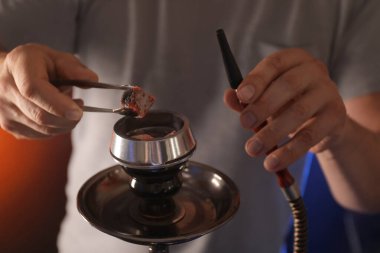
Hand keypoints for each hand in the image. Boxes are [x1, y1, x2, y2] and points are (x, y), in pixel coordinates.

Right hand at [0, 43, 97, 138]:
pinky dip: (56, 128)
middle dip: (68, 117)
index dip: (58, 104)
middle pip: (40, 115)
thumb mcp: (58, 58)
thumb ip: (75, 69)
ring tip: (70, 108)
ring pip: (43, 129)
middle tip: (80, 107)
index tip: (78, 110)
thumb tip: (91, 80)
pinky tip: (57, 114)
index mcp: (18, 65)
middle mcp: (6, 88)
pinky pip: (40, 135)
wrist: (10, 72)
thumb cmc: (37, 65)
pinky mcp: (9, 126)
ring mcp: (4, 110)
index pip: (33, 89)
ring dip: (64, 123)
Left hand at [224, 48, 346, 171]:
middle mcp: (314, 70)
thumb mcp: (266, 97)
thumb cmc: (288, 102)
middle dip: (262, 106)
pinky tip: (273, 162)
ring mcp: (328, 92)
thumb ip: (246, 98)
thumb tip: (228, 97)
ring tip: (252, 149)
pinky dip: (289, 151)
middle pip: (287, 85)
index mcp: (293, 59)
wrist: (323, 121)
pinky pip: (310, 136)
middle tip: (244, 123)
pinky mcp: (336, 116)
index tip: (241, 96)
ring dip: (272, 133)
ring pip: (299, 112)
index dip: (256, 79)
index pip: (274, 64)